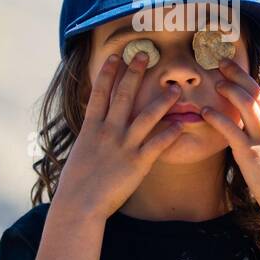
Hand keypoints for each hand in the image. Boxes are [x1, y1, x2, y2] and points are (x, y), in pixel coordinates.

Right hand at [52, 50, 184, 220]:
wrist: (78, 204)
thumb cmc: (76, 183)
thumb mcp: (80, 153)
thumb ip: (90, 137)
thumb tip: (93, 126)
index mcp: (91, 128)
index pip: (100, 93)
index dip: (108, 73)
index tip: (116, 56)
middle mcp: (108, 131)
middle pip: (123, 96)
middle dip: (134, 73)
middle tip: (144, 55)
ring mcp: (123, 146)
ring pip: (146, 116)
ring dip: (162, 101)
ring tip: (175, 89)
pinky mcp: (137, 162)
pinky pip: (158, 144)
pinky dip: (171, 133)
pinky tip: (182, 125)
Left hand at [198, 57, 259, 220]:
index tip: (257, 86)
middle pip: (258, 90)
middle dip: (239, 74)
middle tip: (223, 63)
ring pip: (245, 102)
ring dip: (228, 88)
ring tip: (216, 82)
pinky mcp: (249, 153)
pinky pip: (230, 128)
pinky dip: (216, 116)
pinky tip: (205, 111)